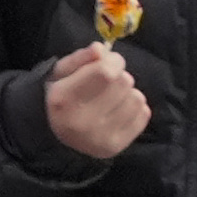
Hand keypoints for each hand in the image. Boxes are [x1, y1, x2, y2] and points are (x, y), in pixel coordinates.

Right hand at [36, 43, 150, 159]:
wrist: (54, 139)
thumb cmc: (61, 98)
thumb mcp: (61, 74)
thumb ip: (80, 58)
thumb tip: (101, 49)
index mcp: (63, 99)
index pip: (106, 71)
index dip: (112, 61)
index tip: (108, 63)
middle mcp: (81, 121)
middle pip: (124, 82)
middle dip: (119, 77)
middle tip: (107, 84)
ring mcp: (100, 137)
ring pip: (136, 97)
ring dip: (127, 93)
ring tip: (112, 99)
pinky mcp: (116, 146)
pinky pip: (143, 114)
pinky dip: (134, 109)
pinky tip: (118, 112)